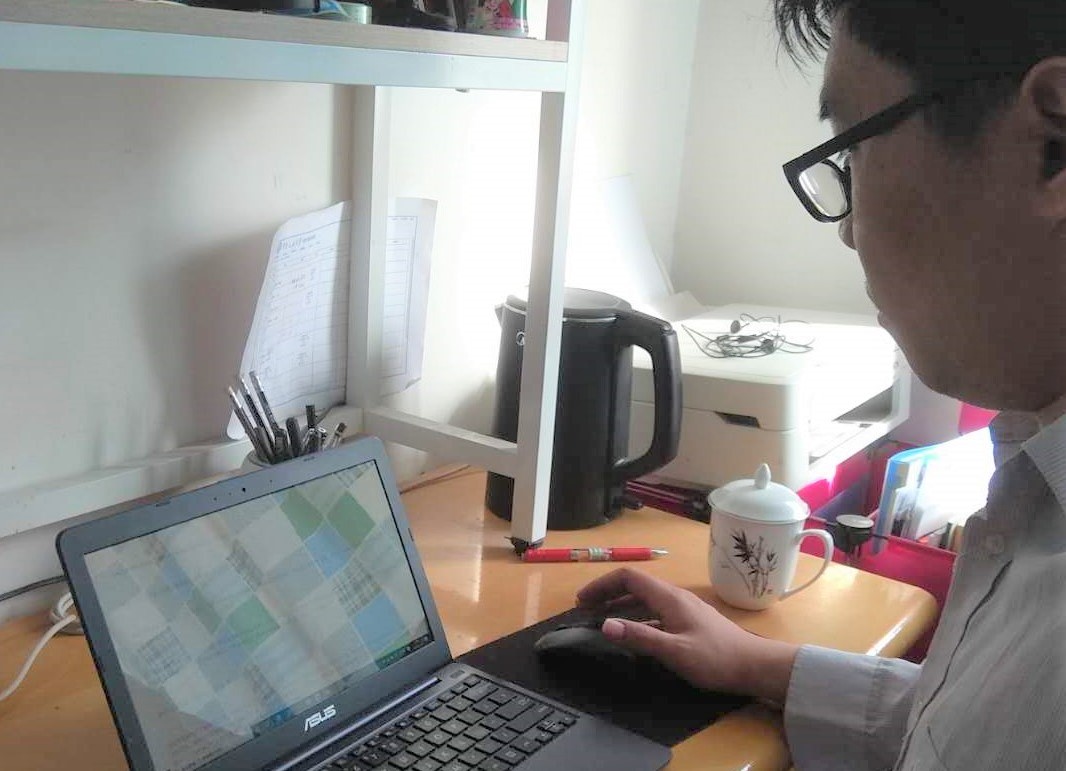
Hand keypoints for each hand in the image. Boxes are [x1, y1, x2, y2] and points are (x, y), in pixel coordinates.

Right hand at [575, 567, 798, 702]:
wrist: (755, 667)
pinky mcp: (689, 622)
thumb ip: (640, 637)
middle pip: (635, 586)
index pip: (629, 577)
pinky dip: (637, 617)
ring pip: (645, 599)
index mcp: (669, 598)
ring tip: (603, 621)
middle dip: (608, 594)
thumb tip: (604, 625)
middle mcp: (675, 597)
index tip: (583, 601)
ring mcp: (683, 609)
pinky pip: (655, 612)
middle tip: (586, 611)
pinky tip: (634, 634)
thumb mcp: (674, 651)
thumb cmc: (715, 659)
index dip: (603, 585)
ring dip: (621, 606)